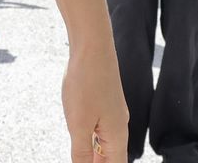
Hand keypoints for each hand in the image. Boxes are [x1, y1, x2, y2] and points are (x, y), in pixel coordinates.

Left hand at [64, 39, 128, 162]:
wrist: (92, 46)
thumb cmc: (86, 83)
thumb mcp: (79, 124)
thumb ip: (81, 152)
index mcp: (117, 136)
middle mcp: (119, 126)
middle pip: (111, 157)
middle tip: (80, 161)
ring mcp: (113, 113)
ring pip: (105, 143)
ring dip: (94, 154)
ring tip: (81, 157)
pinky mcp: (105, 101)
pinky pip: (100, 128)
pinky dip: (92, 139)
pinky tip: (81, 137)